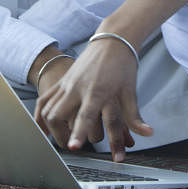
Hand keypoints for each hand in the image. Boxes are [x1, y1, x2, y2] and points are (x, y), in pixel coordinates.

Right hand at [34, 36, 149, 161]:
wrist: (113, 40)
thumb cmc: (122, 66)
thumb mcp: (130, 93)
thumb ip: (134, 117)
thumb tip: (147, 133)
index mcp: (97, 92)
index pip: (86, 116)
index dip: (80, 133)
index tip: (75, 148)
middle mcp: (79, 88)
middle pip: (59, 114)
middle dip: (61, 134)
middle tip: (71, 147)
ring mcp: (67, 84)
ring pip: (49, 109)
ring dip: (52, 128)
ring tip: (63, 140)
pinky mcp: (62, 81)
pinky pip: (44, 100)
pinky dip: (40, 116)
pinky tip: (43, 128)